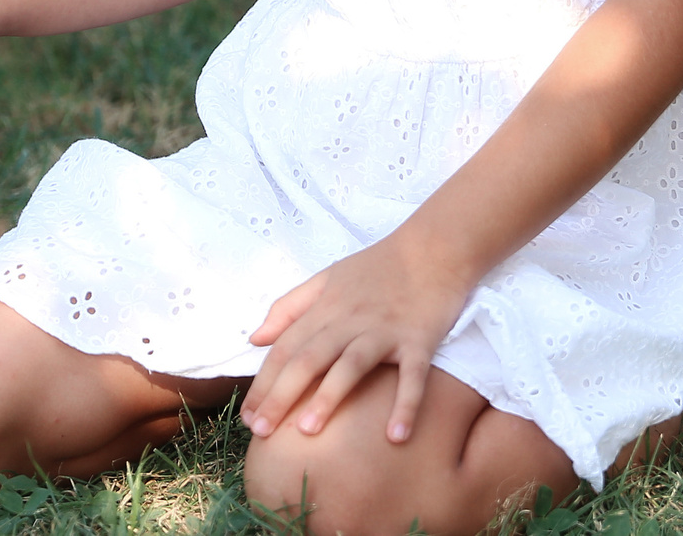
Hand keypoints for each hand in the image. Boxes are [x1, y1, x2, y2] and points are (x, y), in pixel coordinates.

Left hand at [241, 234, 473, 445]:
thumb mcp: (327, 277)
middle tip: (261, 431)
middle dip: (281, 395)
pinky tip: (396, 436)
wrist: (434, 246)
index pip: (286, 348)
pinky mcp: (419, 339)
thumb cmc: (379, 266)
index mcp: (326, 308)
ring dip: (329, 396)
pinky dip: (405, 404)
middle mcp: (350, 320)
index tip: (248, 417)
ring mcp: (385, 330)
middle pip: (309, 359)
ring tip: (307, 431)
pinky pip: (412, 376)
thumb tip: (256, 339)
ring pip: (350, 364)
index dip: (264, 383)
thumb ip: (290, 307)